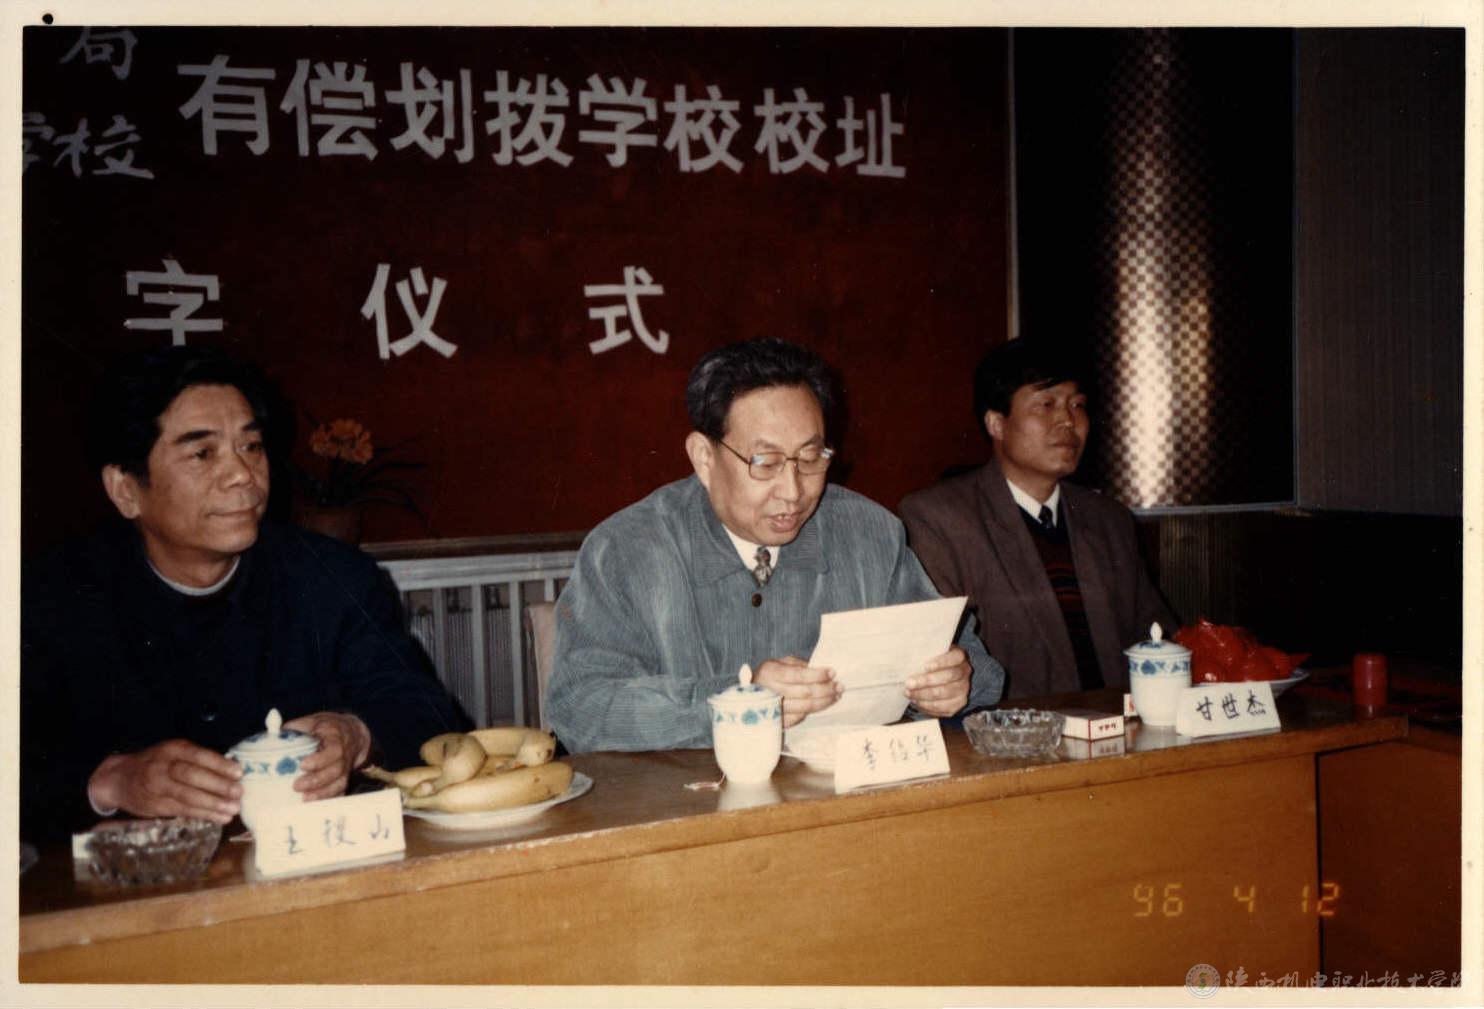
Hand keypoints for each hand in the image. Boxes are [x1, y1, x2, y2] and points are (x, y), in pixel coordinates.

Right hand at [87, 739, 242, 824]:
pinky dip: (203, 815)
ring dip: (213, 804)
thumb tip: (232, 769)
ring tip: (233, 809)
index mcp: (172, 749)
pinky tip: (220, 817)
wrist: (119, 778)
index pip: (198, 756)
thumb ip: (198, 759)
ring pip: (187, 796)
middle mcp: (163, 767)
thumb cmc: (157, 762)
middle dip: (217, 785)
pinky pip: (183, 811)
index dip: (219, 764)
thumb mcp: (174, 752)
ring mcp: (158, 788)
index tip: (239, 772)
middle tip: (238, 793)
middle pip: (192, 776)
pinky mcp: (157, 806)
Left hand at [283, 711, 371, 800]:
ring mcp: (346, 768)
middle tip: (296, 786)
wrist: (350, 733)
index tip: (302, 765)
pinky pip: (340, 792)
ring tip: (304, 799)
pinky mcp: (344, 779)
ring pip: (339, 784)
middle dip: (317, 780)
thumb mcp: (311, 722)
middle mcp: (344, 753)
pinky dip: (328, 800)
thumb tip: (271, 737)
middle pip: (336, 770)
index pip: (333, 749)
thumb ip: (293, 728)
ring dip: (322, 793)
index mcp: (335, 736)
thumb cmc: (325, 728)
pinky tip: (314, 805)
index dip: (320, 760)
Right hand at [752, 656, 840, 727]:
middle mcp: (770, 691)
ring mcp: (773, 709)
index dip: (818, 674)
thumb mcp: (779, 663)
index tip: (832, 672)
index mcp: (771, 673)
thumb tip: (820, 671)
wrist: (748, 695)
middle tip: (839, 686)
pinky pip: (800, 718)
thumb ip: (798, 665)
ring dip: (824, 702)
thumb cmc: (769, 675)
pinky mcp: (776, 721)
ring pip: (805, 707)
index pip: (799, 675)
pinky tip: (823, 704)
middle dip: (826, 689)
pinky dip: (813, 711)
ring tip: (836, 695)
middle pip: (805, 693)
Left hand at [905, 647, 971, 716]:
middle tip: (909, 683)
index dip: (941, 662)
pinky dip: (927, 705)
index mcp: (959, 657)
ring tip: (909, 693)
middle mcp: (964, 672)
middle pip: (948, 677)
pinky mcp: (958, 704)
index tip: (925, 666)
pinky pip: (943, 707)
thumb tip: (908, 660)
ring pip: (944, 694)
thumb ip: (924, 655)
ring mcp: (963, 689)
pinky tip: (916, 701)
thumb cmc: (933, 663)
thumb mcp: (931, 654)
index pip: (955, 657)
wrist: (942, 677)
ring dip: (923, 695)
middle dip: (926, 681)